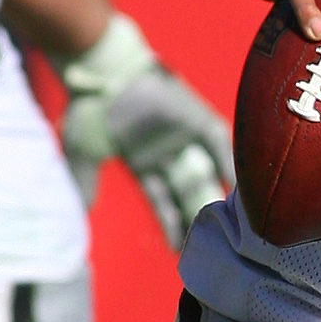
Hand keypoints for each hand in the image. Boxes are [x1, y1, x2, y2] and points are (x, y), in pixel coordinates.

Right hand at [58, 14, 233, 248]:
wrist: (102, 70)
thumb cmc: (89, 108)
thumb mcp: (83, 151)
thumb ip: (85, 181)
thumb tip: (85, 211)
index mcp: (144, 162)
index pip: (162, 201)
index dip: (171, 224)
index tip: (179, 251)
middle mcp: (168, 151)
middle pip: (187, 191)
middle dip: (197, 217)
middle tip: (214, 246)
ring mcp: (183, 135)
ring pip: (205, 171)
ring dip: (215, 195)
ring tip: (231, 224)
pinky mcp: (195, 117)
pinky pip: (218, 143)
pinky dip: (227, 162)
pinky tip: (237, 185)